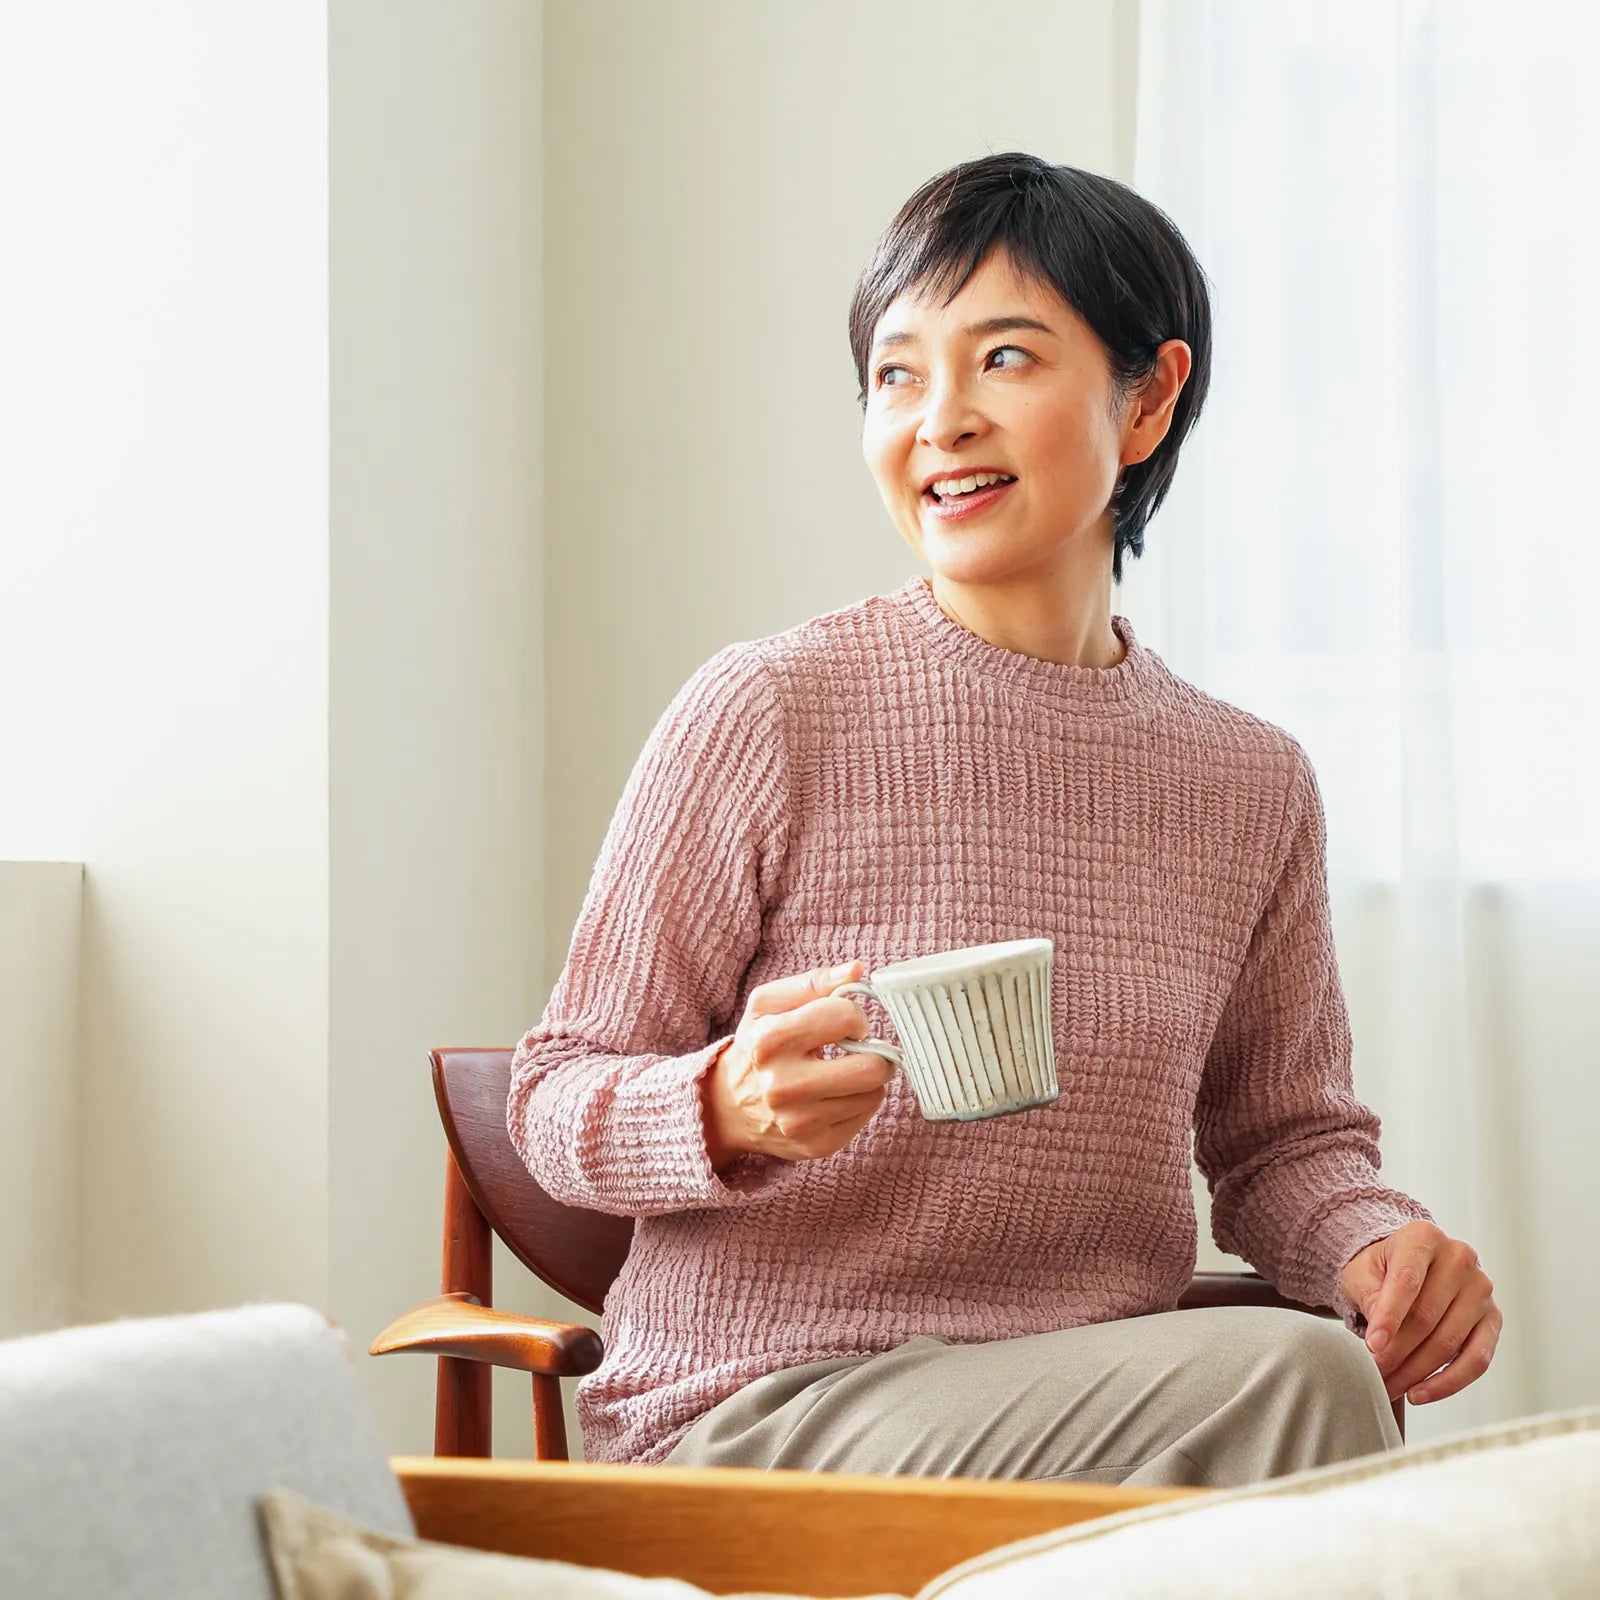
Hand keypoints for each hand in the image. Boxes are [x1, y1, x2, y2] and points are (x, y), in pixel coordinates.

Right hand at [699, 959, 895, 1167]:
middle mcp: (782, 1085)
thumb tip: (858, 971)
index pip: (845, 1017)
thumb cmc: (758, 1046)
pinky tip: (838, 1093)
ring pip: (874, 1092)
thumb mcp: (769, 1004)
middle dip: (874, 1051)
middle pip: (871, 1067)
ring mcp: (800, 1121)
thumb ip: (814, 982)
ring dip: (868, 1076)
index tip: (845, 1023)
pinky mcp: (816, 1145)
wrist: (729, 1106)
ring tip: (846, 1070)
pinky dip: (859, 1100)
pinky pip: (867, 1115)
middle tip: (859, 1048)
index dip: (853, 1015)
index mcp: (769, 1040)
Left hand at [1338, 1220, 1501, 1404]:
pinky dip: (1447, 1382)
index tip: (1372, 1347)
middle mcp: (1460, 1258)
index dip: (1389, 1318)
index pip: (1407, 1282)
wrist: (1405, 1265)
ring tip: (1388, 1387)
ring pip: (1449, 1343)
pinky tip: (1419, 1393)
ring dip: (1416, 1372)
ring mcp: (1481, 1289)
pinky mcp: (1493, 1319)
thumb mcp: (1363, 1272)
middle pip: (1427, 1318)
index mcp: (1424, 1237)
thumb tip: (1381, 1339)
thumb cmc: (1379, 1268)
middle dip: (1396, 1353)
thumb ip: (1370, 1296)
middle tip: (1372, 1375)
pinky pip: (1476, 1360)